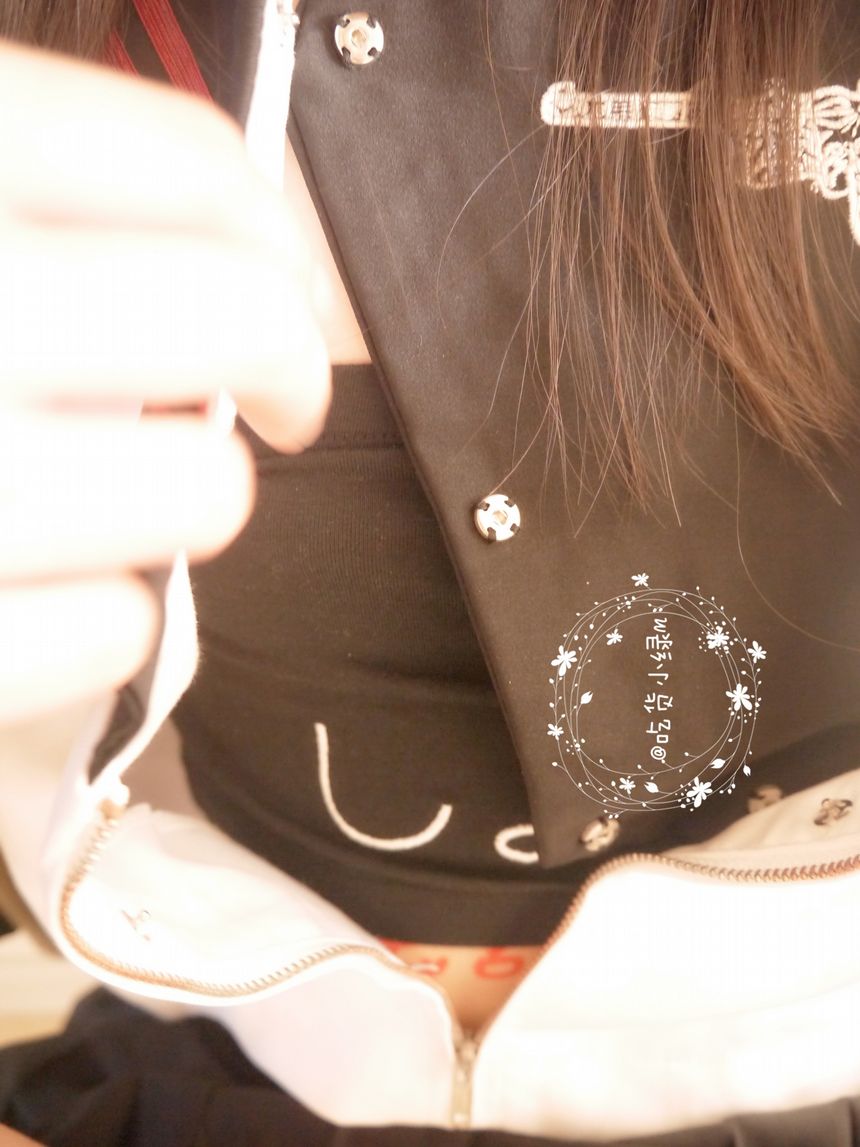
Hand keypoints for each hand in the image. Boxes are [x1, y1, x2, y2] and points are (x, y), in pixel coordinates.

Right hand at [0, 39, 330, 722]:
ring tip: (87, 494)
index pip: (189, 166)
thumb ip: (21, 198)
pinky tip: (15, 587)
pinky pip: (115, 629)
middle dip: (273, 369)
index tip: (277, 285)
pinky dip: (90, 616)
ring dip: (170, 496)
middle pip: (243, 325)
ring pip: (202, 492)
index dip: (269, 233)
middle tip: (249, 400)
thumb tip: (214, 248)